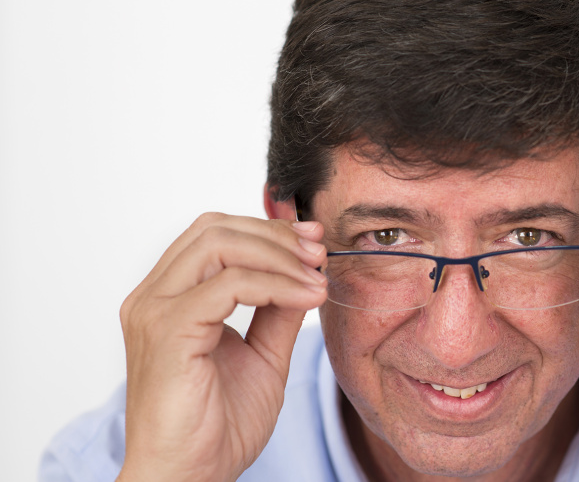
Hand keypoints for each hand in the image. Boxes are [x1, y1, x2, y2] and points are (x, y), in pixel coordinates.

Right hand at [117, 213, 327, 481]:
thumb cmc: (217, 426)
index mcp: (168, 298)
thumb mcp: (264, 355)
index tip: (313, 242)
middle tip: (318, 254)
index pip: (214, 234)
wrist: (190, 477)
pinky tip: (306, 298)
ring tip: (316, 277)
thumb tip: (308, 271)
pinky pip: (227, 285)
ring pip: (219, 245)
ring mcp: (155, 311)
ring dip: (278, 255)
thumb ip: (280, 312)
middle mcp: (153, 297)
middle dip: (275, 235)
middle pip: (214, 228)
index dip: (267, 230)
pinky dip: (274, 284)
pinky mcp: (168, 332)